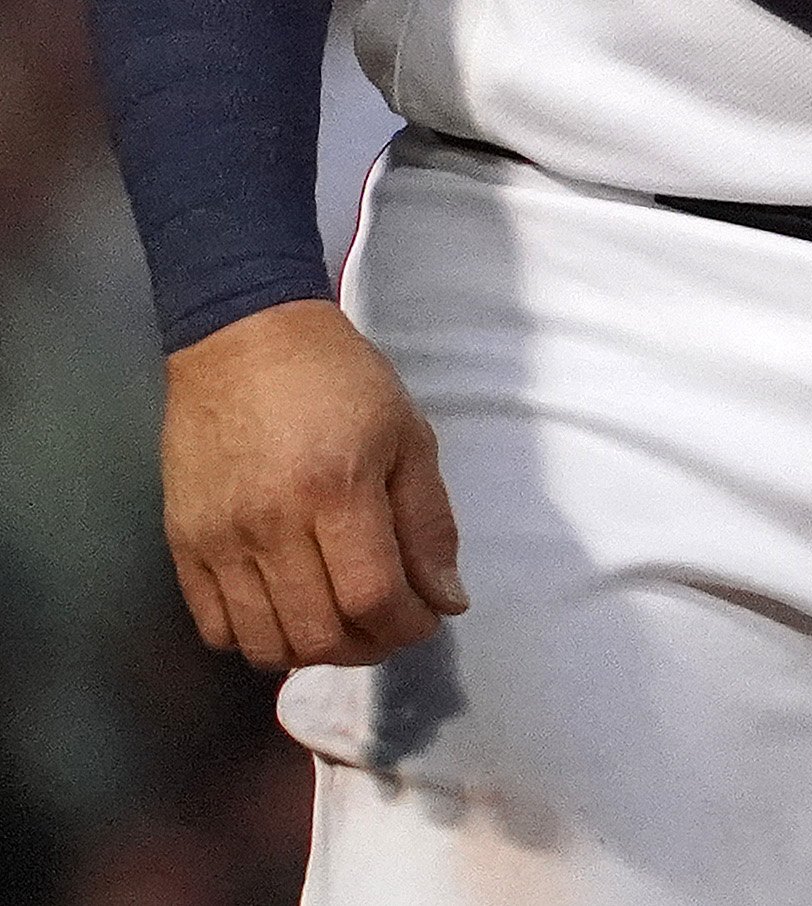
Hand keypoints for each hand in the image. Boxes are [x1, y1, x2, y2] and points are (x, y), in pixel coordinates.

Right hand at [160, 300, 463, 668]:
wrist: (243, 340)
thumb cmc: (339, 379)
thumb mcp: (408, 435)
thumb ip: (428, 523)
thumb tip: (447, 601)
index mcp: (336, 490)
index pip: (372, 597)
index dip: (407, 625)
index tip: (427, 617)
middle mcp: (270, 524)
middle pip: (318, 633)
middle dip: (369, 646)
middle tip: (390, 625)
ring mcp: (218, 540)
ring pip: (264, 644)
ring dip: (315, 653)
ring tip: (345, 625)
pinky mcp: (182, 544)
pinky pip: (215, 628)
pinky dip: (258, 640)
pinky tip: (290, 615)